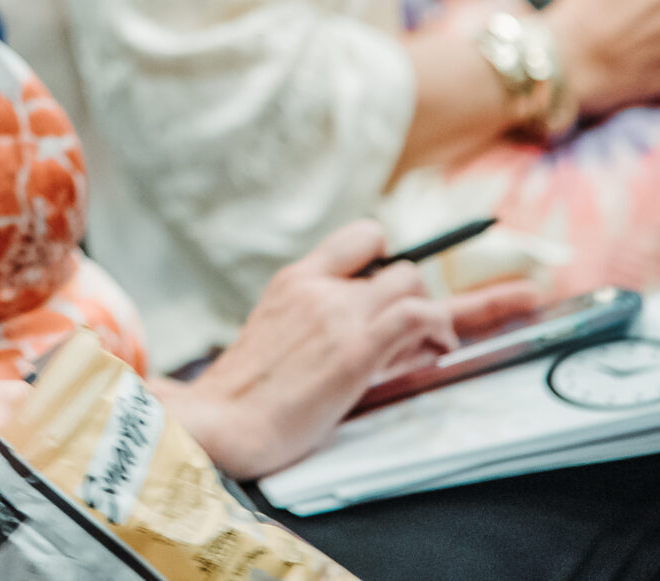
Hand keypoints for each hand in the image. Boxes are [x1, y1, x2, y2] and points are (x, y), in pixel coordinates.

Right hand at [154, 221, 458, 479]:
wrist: (220, 422)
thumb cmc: (248, 395)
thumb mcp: (276, 333)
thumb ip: (317, 320)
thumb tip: (371, 329)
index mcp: (295, 280)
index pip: (362, 238)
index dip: (389, 263)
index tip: (392, 296)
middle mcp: (317, 287)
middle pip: (399, 268)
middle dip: (416, 301)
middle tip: (415, 338)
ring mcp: (336, 316)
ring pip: (413, 285)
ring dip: (433, 316)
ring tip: (430, 348)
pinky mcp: (354, 352)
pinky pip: (416, 317)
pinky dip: (439, 329)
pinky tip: (437, 350)